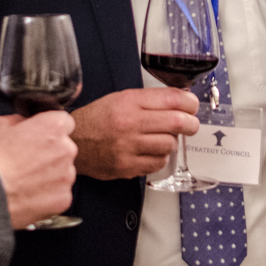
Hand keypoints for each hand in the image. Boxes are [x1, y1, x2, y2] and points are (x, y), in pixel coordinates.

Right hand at [0, 111, 77, 229]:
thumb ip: (21, 121)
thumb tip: (26, 125)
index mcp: (53, 127)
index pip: (64, 121)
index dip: (50, 128)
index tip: (39, 135)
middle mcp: (66, 150)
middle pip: (64, 148)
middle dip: (50, 152)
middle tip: (27, 160)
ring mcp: (66, 176)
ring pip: (63, 172)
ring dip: (50, 174)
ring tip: (25, 181)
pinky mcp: (63, 199)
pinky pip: (59, 193)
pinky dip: (47, 195)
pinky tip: (28, 194)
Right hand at [70, 87, 200, 179]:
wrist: (73, 142)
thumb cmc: (97, 119)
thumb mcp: (120, 98)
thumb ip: (149, 100)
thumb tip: (181, 102)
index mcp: (129, 102)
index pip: (172, 99)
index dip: (190, 102)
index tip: (192, 106)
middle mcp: (130, 123)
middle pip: (177, 122)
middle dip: (190, 123)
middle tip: (190, 124)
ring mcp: (129, 147)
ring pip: (170, 145)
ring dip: (171, 141)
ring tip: (162, 138)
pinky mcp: (127, 166)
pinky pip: (158, 163)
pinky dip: (160, 157)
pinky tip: (151, 151)